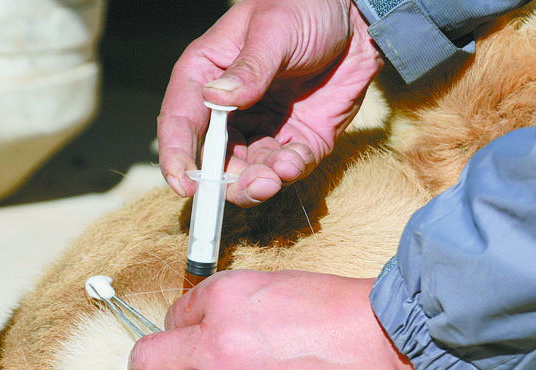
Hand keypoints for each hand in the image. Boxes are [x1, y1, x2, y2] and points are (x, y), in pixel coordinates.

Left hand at [128, 270, 430, 369]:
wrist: (386, 345)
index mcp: (222, 298)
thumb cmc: (339, 309)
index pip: (169, 317)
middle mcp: (214, 343)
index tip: (186, 342)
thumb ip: (230, 306)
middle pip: (147, 363)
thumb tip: (201, 329)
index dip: (176, 332)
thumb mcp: (273, 285)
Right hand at [157, 0, 382, 206]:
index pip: (181, 120)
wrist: (358, 19)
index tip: (184, 184)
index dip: (177, 155)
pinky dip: (290, 171)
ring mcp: (263, 129)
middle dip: (227, 179)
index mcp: (206, 74)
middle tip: (248, 185)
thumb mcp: (275, 30)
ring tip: (277, 174)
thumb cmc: (305, 8)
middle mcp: (229, 110)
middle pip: (214, 158)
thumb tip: (216, 99)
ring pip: (249, 171)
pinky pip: (287, 168)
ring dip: (260, 180)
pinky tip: (295, 160)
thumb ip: (249, 68)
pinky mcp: (296, 141)